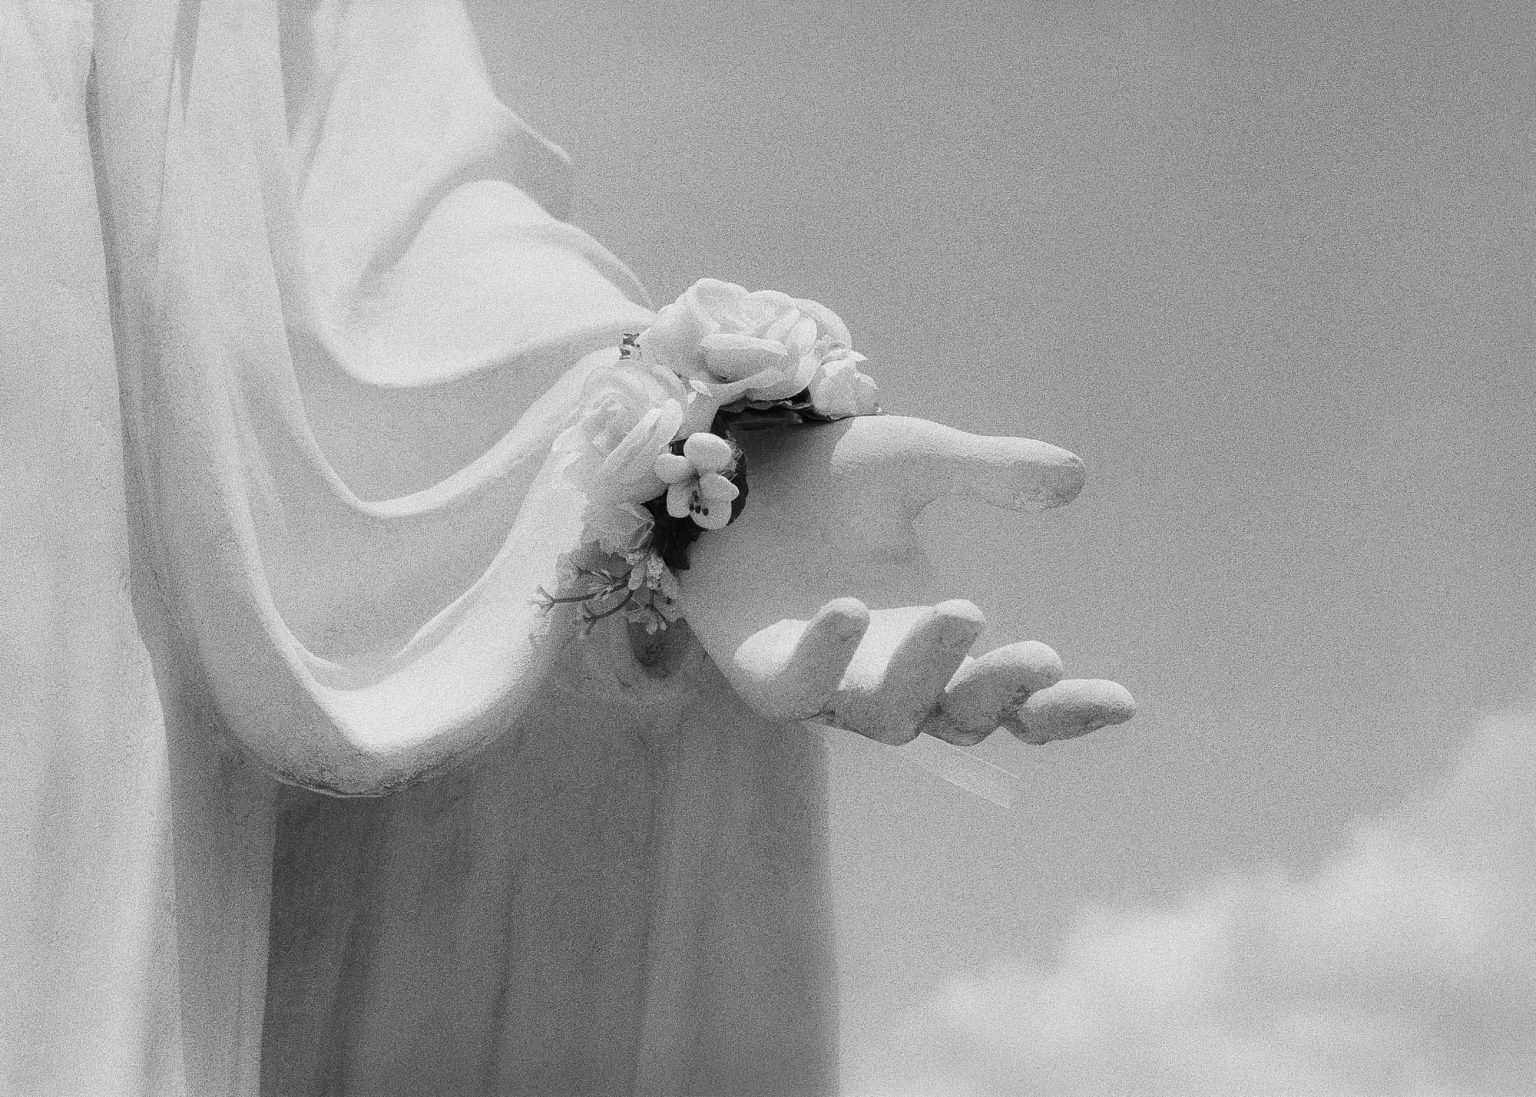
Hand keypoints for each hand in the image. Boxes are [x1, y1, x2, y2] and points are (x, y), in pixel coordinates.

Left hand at [679, 415, 1134, 747]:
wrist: (730, 468)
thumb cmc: (829, 478)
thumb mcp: (918, 462)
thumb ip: (989, 471)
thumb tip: (1075, 476)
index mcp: (940, 636)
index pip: (1014, 698)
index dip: (1065, 710)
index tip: (1123, 700)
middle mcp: (890, 673)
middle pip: (961, 718)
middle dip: (1001, 691)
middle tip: (1039, 656)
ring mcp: (827, 682)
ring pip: (890, 715)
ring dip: (927, 673)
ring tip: (959, 611)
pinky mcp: (765, 673)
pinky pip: (799, 691)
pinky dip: (826, 659)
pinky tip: (849, 611)